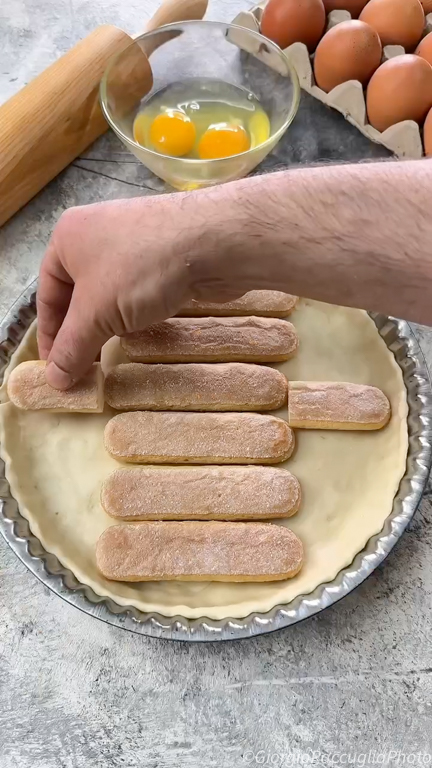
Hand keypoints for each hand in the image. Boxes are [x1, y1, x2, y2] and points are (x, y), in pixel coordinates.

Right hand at [38, 194, 215, 388]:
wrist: (212, 242)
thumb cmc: (140, 271)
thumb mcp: (96, 314)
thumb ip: (72, 347)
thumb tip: (54, 380)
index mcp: (68, 238)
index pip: (46, 294)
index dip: (49, 335)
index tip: (55, 370)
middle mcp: (97, 235)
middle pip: (78, 295)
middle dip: (78, 332)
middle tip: (80, 369)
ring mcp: (133, 242)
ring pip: (109, 294)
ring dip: (106, 324)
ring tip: (106, 357)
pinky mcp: (163, 255)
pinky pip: (137, 290)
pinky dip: (133, 313)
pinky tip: (138, 333)